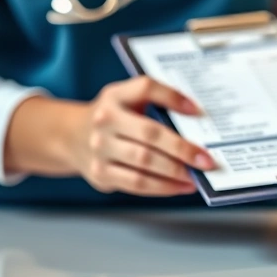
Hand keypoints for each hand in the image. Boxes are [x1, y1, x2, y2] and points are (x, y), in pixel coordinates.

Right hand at [67, 77, 216, 196]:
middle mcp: (104, 120)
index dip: (172, 97)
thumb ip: (158, 101)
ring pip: (143, 164)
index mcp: (115, 95)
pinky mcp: (100, 173)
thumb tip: (196, 117)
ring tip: (196, 176)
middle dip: (182, 149)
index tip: (197, 110)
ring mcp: (100, 149)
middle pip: (149, 134)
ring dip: (175, 173)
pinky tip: (180, 186)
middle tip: (205, 160)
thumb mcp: (128, 98)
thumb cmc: (113, 116)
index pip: (146, 88)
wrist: (70, 136)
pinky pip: (136, 184)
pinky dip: (162, 187)